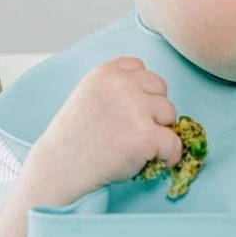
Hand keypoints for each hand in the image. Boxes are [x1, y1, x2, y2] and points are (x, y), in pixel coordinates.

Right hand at [28, 57, 182, 200]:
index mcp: (106, 73)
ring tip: (139, 145)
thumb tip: (152, 95)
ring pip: (170, 113)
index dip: (140, 89)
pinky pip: (174, 144)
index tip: (131, 109)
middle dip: (153, 107)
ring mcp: (135, 109)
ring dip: (160, 130)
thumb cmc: (74, 138)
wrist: (61, 169)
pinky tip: (157, 162)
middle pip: (160, 88)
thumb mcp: (89, 95)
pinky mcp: (146, 136)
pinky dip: (169, 156)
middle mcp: (122, 85)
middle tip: (136, 129)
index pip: (140, 67)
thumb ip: (116, 87)